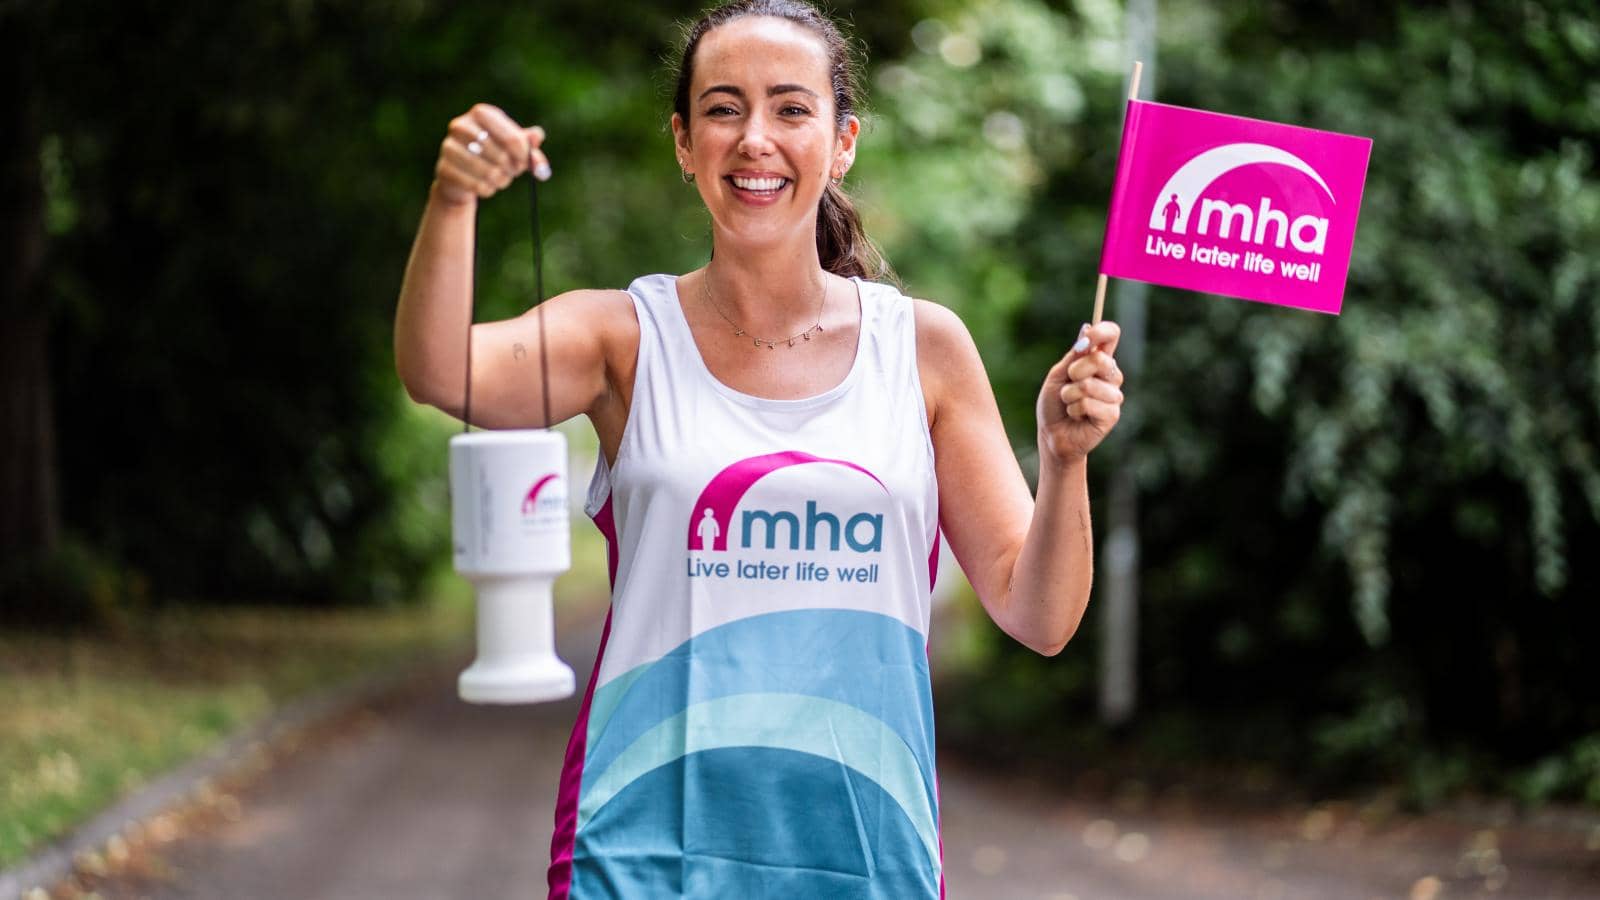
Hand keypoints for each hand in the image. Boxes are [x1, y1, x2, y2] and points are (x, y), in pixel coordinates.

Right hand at [431, 103, 550, 206]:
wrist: (462, 175)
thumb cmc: (493, 156)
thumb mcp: (514, 148)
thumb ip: (529, 144)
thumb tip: (537, 136)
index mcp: (481, 113)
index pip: (512, 137)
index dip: (523, 155)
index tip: (524, 163)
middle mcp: (461, 125)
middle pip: (500, 155)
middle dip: (511, 169)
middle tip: (511, 172)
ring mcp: (448, 146)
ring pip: (488, 172)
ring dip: (500, 181)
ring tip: (501, 180)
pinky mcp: (443, 168)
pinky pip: (475, 185)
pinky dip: (487, 190)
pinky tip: (487, 187)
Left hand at [1036, 320, 1123, 463]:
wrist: (1052, 435)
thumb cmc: (1054, 404)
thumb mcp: (1058, 376)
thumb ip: (1073, 356)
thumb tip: (1087, 328)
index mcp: (1099, 361)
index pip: (1111, 335)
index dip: (1103, 331)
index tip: (1089, 335)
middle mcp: (1111, 376)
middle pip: (1100, 359)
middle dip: (1075, 372)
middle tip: (1068, 384)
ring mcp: (1114, 395)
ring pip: (1089, 385)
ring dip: (1070, 395)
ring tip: (1070, 404)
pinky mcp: (1112, 415)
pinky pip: (1089, 404)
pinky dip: (1075, 410)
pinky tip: (1077, 417)